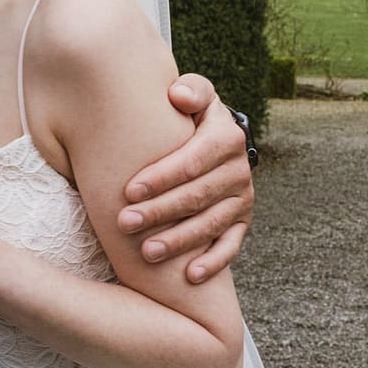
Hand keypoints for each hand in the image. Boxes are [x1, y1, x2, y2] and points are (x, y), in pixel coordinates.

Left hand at [118, 74, 252, 283]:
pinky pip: (230, 246)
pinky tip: (190, 276)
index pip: (192, 161)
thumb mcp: (193, 95)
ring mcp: (242, 198)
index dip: (161, 177)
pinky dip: (213, 262)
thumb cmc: (188, 116)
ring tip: (146, 253)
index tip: (128, 191)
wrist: (213, 138)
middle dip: (160, 212)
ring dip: (179, 241)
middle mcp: (239, 169)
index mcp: (226, 137)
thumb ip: (190, 90)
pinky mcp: (242, 222)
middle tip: (125, 224)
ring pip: (210, 224)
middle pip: (197, 196)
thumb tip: (178, 95)